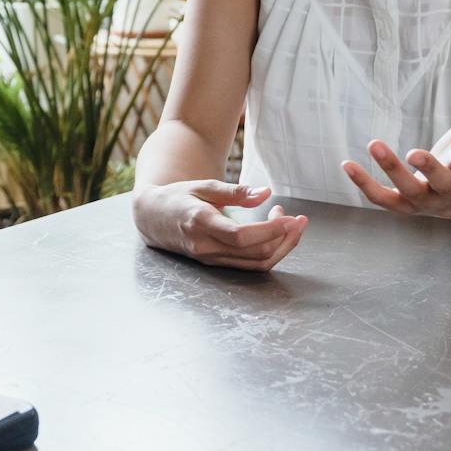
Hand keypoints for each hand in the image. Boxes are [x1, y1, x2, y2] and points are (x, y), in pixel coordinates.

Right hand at [131, 180, 307, 271]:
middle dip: (284, 237)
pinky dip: (269, 252)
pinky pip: (249, 264)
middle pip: (254, 252)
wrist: (152, 218)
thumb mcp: (203, 186)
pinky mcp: (216, 263)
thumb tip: (265, 193)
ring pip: (256, 263)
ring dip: (281, 247)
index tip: (290, 216)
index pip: (241, 236)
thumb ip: (235, 191)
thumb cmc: (177, 197)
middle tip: (299, 219)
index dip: (270, 229)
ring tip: (293, 226)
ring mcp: (210, 259)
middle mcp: (205, 246)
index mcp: (200, 222)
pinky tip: (277, 236)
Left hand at [343, 65, 450, 220]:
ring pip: (408, 190)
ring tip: (374, 143)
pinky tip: (347, 165)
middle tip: (414, 153)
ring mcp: (425, 201)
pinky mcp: (403, 205)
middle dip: (428, 167)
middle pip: (440, 182)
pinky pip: (382, 199)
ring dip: (391, 170)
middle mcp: (448, 190)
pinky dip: (364, 185)